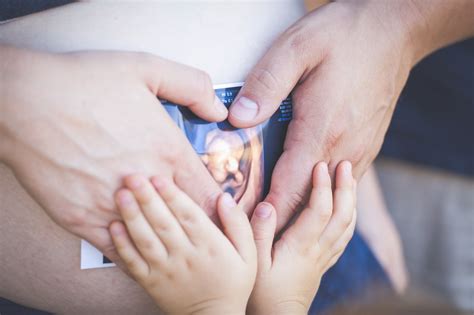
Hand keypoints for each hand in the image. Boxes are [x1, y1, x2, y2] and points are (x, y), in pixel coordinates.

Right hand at [0, 46, 227, 262]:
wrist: (23, 101)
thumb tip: (217, 112)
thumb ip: (192, 86)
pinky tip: (136, 244)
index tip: (221, 213)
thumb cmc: (83, 82)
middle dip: (197, 228)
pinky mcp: (81, 219)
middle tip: (202, 234)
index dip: (220, 208)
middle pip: (186, 221)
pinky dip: (130, 247)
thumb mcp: (147, 68)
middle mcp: (147, 184)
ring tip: (174, 245)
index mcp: (167, 152)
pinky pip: (117, 247)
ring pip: (153, 237)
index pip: (210, 196)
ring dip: (165, 240)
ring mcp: (114, 206)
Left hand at [109, 175, 255, 314]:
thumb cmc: (233, 284)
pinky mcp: (151, 283)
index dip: (173, 195)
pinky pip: (133, 262)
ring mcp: (166, 271)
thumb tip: (223, 196)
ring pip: (146, 240)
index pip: (189, 215)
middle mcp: (186, 257)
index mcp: (210, 246)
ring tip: (121, 195)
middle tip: (133, 177)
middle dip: (147, 198)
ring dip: (132, 216)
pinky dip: (122, 244)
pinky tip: (114, 226)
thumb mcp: (248, 254)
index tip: (159, 177)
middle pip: (163, 223)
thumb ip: (237, 224)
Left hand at [227, 1, 415, 229]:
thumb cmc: (344, 36)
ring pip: (324, 194)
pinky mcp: (366, 146)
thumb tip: (239, 118)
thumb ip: (265, 85)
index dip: (266, 216)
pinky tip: (298, 187)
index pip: (289, 190)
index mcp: (322, 131)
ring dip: (298, 207)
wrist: (394, 31)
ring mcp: (359, 150)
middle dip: (279, 219)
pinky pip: (338, 181)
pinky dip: (316, 190)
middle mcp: (344, 149)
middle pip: (307, 200)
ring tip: (269, 216)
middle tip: (250, 229)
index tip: (246, 232)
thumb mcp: (297, 48)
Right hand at [248, 161, 355, 314]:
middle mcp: (318, 250)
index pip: (320, 211)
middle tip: (344, 165)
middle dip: (345, 188)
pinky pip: (344, 238)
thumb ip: (258, 233)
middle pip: (342, 216)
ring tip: (350, 179)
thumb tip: (268, 205)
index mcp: (301, 247)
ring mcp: (324, 258)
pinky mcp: (324, 264)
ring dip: (351, 201)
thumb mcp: (253, 263)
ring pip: (347, 226)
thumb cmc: (261, 294)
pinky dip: (349, 219)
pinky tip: (348, 211)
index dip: (323, 186)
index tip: (321, 165)